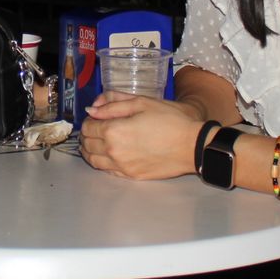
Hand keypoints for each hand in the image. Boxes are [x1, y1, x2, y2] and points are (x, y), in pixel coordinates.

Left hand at [79, 90, 205, 179]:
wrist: (192, 145)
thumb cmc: (170, 119)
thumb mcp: (141, 102)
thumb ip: (112, 105)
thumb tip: (91, 109)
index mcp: (113, 130)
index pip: (87, 127)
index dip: (89, 120)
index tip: (96, 116)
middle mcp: (113, 151)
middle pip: (87, 144)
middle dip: (87, 135)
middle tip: (96, 128)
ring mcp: (122, 167)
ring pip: (93, 161)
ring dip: (91, 150)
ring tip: (99, 142)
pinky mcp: (131, 176)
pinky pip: (107, 171)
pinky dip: (103, 162)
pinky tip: (111, 154)